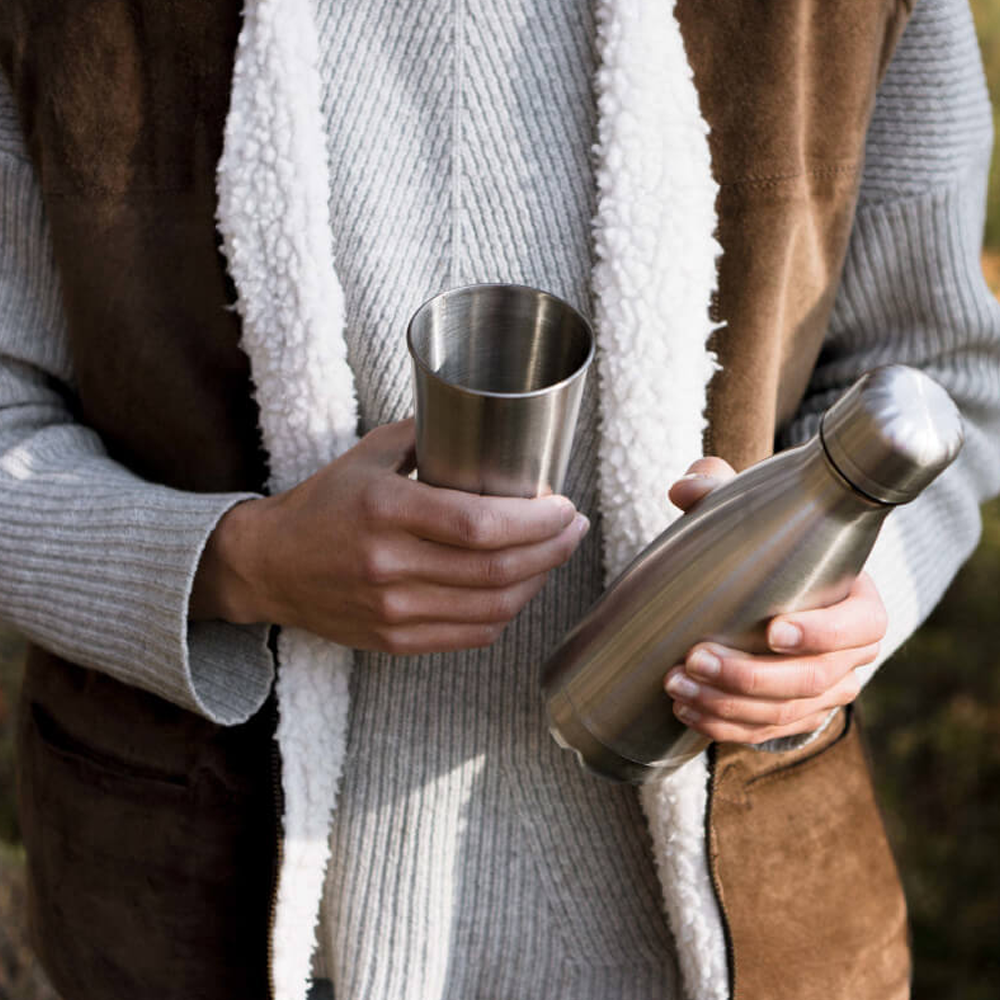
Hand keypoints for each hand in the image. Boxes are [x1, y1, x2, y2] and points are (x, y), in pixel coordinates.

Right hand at [192, 418, 589, 653]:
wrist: (268, 566)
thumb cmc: (323, 504)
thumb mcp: (368, 454)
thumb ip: (428, 436)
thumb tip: (488, 424)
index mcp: (385, 511)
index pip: (479, 525)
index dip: (536, 521)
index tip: (564, 506)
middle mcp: (389, 566)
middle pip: (496, 570)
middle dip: (552, 549)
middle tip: (573, 528)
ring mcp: (392, 611)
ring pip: (492, 608)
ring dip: (537, 581)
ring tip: (553, 555)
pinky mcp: (394, 640)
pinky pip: (471, 635)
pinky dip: (505, 613)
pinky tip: (518, 588)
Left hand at [662, 457, 885, 743]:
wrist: (770, 591)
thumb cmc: (765, 547)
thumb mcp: (747, 511)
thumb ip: (717, 490)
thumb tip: (684, 487)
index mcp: (856, 599)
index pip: (859, 625)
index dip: (823, 633)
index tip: (773, 630)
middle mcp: (850, 654)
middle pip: (812, 679)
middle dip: (750, 676)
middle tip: (694, 658)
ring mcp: (825, 690)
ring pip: (784, 712)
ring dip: (726, 705)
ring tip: (675, 685)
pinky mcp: (795, 715)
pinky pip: (765, 733)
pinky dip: (724, 726)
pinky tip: (686, 710)